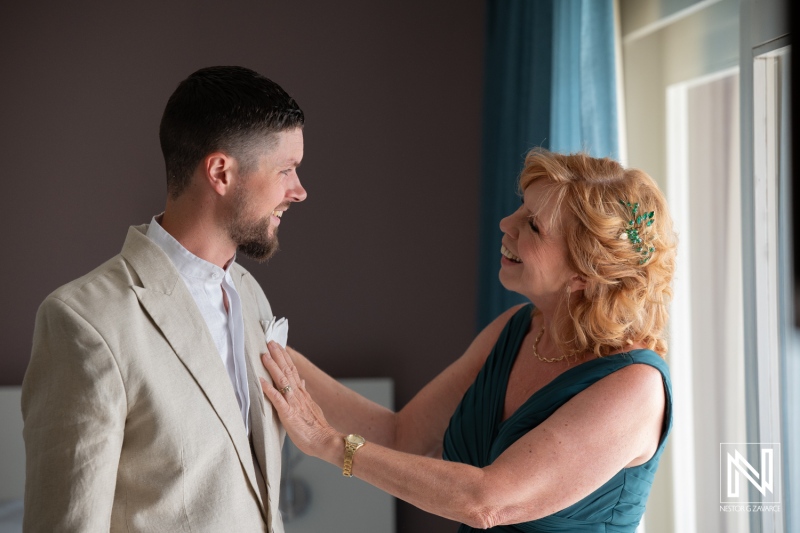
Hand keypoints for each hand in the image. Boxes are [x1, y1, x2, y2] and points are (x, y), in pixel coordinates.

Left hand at [260, 342, 338, 457]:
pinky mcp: (288, 414)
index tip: (278, 346)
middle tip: (270, 342)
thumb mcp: (311, 407)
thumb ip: (305, 394)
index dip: (285, 358)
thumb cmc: (316, 429)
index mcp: (303, 394)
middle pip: (288, 371)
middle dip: (278, 355)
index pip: (293, 371)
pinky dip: (268, 389)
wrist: (325, 442)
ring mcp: (294, 403)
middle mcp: (298, 395)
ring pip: (282, 381)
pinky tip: (260, 381)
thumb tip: (303, 381)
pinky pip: (277, 400)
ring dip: (273, 367)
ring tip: (265, 355)